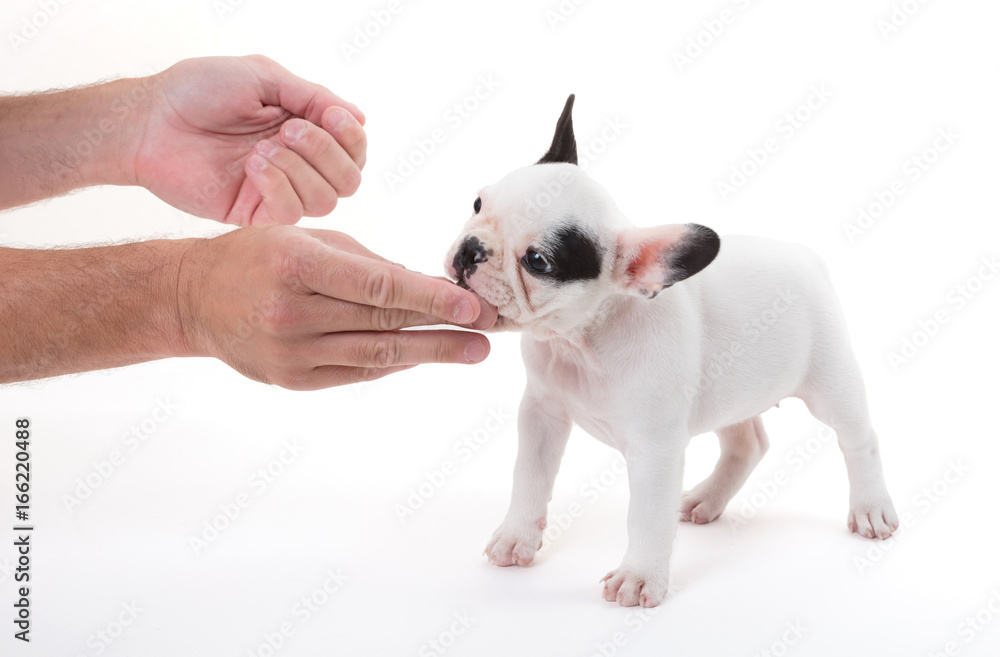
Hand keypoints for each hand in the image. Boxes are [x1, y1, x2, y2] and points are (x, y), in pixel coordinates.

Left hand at [130, 55, 365, 224]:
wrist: (148, 120)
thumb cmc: (198, 90)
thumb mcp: (263, 78)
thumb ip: (313, 96)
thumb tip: (360, 117)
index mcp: (304, 130)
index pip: (354, 148)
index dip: (351, 137)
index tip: (330, 116)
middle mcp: (298, 164)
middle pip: (350, 179)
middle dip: (328, 153)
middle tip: (289, 131)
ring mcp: (278, 191)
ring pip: (327, 201)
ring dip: (300, 169)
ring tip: (262, 148)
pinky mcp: (255, 214)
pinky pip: (292, 214)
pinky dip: (280, 187)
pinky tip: (253, 167)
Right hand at [177, 226, 497, 389]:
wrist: (194, 298)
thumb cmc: (259, 256)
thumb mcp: (309, 240)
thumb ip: (367, 265)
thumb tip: (429, 287)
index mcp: (296, 265)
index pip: (377, 287)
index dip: (430, 298)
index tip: (472, 306)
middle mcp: (291, 312)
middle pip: (383, 324)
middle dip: (443, 327)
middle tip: (489, 329)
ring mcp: (291, 353)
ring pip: (376, 356)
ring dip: (430, 354)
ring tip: (472, 351)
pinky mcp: (292, 380)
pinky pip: (356, 373)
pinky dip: (394, 364)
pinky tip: (424, 356)